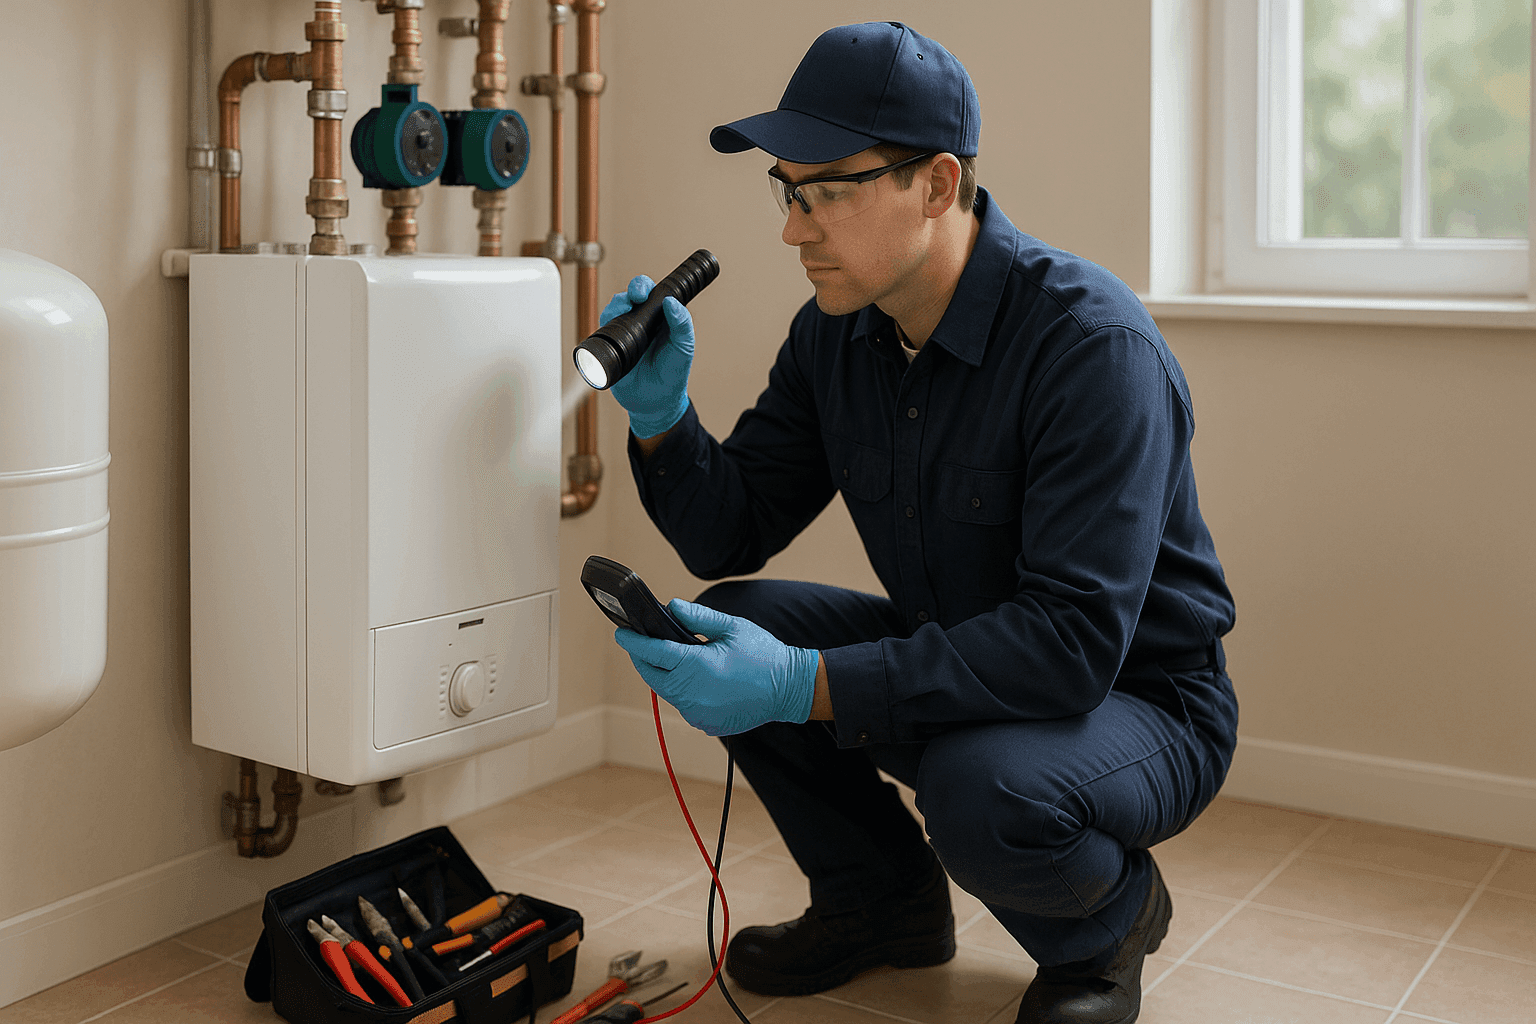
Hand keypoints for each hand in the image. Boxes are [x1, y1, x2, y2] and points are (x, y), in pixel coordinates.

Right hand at [600, 275, 693, 438]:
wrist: (655, 403)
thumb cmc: (673, 374)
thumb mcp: (684, 348)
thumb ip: (682, 325)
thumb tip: (672, 302)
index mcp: (659, 318)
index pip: (651, 293)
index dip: (646, 287)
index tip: (647, 292)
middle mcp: (640, 322)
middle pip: (630, 296)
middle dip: (631, 291)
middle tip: (635, 297)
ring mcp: (623, 334)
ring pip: (613, 311)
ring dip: (615, 307)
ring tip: (622, 312)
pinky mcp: (609, 348)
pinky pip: (601, 333)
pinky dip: (602, 329)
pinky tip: (608, 331)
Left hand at [614, 600, 818, 736]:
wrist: (789, 689)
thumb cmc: (763, 654)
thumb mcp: (731, 627)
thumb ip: (697, 617)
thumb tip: (671, 608)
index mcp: (696, 667)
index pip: (652, 653)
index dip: (633, 642)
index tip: (621, 633)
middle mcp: (692, 694)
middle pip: (651, 676)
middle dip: (643, 659)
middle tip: (643, 643)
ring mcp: (697, 713)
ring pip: (667, 692)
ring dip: (664, 676)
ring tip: (673, 658)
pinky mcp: (705, 724)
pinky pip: (683, 705)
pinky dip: (682, 691)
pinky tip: (696, 679)